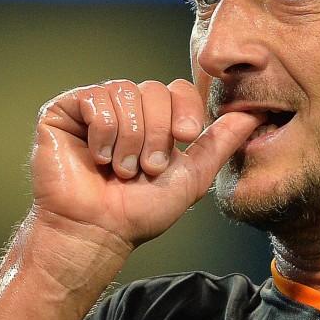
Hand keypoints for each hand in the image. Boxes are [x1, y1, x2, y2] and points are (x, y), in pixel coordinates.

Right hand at [31, 79, 261, 250]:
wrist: (96, 231)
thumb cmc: (139, 211)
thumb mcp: (192, 176)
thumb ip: (221, 143)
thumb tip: (255, 115)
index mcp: (155, 119)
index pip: (177, 88)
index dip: (185, 109)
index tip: (185, 138)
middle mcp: (125, 108)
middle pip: (154, 88)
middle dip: (156, 132)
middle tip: (146, 168)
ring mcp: (94, 108)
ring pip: (125, 92)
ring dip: (129, 138)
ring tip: (120, 169)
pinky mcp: (64, 111)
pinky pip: (94, 98)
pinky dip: (103, 131)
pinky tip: (97, 158)